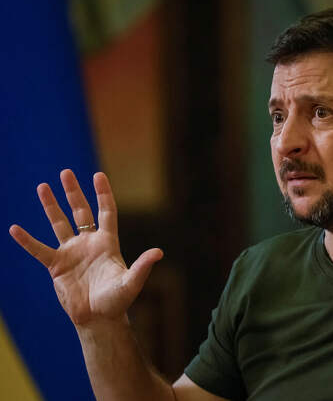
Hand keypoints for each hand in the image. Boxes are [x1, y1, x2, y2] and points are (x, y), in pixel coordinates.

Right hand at [9, 170, 161, 325]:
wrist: (98, 319)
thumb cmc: (118, 300)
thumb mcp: (131, 282)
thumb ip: (142, 266)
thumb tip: (158, 252)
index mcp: (108, 243)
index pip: (106, 212)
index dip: (103, 194)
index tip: (98, 175)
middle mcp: (89, 243)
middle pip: (80, 212)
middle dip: (73, 192)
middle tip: (65, 173)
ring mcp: (72, 253)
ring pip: (59, 224)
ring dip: (51, 206)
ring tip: (42, 186)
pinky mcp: (57, 266)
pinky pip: (39, 250)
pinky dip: (27, 241)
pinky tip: (15, 229)